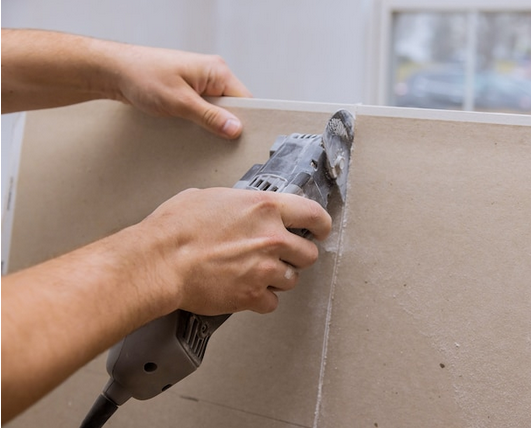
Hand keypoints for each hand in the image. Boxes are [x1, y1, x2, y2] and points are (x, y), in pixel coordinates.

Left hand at [111, 44, 251, 138]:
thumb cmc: (143, 76)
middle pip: (233, 107)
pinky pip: (204, 109)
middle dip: (225, 125)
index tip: (240, 140)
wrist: (115, 71)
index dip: (245, 122)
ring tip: (198, 133)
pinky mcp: (190, 91)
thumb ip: (210, 117)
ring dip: (210, 124)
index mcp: (217, 70)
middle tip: (216, 141)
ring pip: (217, 110)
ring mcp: (201, 82)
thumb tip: (235, 128)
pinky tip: (190, 128)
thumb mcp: (180, 102)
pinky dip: (199, 121)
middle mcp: (212, 74)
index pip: (245, 100)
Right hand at [136, 188, 331, 314]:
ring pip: (292, 280)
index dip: (321, 224)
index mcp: (264, 208)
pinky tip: (247, 292)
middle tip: (282, 256)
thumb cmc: (176, 229)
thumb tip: (237, 209)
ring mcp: (265, 268)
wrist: (159, 261)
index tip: (321, 229)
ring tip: (257, 274)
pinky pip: (271, 303)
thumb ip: (236, 205)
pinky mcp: (252, 295)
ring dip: (279, 279)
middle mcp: (272, 238)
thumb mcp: (209, 198)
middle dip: (297, 256)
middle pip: (308, 253)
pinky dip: (262, 300)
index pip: (313, 214)